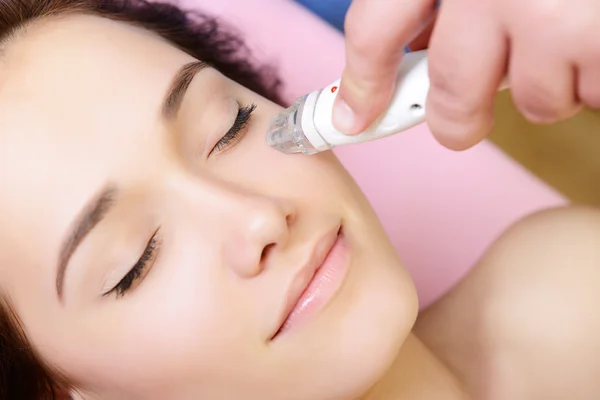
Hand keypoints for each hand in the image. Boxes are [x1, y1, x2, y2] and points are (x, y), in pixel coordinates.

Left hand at [335, 0, 597, 150]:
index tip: (353, 118)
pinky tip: (596, 34)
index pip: (375, 28)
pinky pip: (591, 94)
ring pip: (535, 100)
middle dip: (454, 119)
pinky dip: (595, 76)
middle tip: (458, 122)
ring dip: (547, 83)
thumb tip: (419, 45)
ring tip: (569, 32)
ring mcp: (555, 14)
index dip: (363, 83)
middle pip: (452, 93)